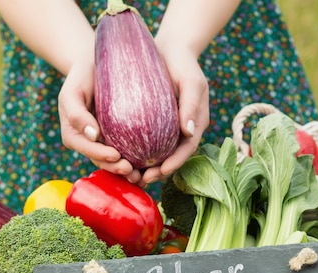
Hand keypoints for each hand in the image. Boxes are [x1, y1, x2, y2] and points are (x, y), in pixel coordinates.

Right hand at [58, 61, 135, 176]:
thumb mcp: (72, 92)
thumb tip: (93, 135)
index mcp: (74, 136)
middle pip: (101, 161)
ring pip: (114, 161)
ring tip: (141, 175)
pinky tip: (150, 165)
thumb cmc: (81, 77)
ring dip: (127, 171)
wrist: (95, 67)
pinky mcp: (118, 138)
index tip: (116, 156)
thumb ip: (77, 114)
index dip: (100, 155)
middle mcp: (88, 143)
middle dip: (116, 168)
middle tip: (132, 171)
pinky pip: (126, 151)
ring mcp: (103, 142)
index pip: (87, 149)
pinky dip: (136, 160)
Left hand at [138, 45, 208, 186]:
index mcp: (195, 124)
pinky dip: (136, 152)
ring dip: (146, 167)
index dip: (175, 163)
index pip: (187, 149)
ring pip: (158, 153)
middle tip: (141, 179)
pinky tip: (122, 158)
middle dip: (158, 171)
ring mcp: (168, 127)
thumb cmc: (183, 63)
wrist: (170, 48)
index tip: (161, 172)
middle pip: (171, 157)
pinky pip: (146, 142)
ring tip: (130, 176)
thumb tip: (188, 132)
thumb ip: (191, 105)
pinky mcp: (153, 122)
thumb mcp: (191, 81)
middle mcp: (182, 130)